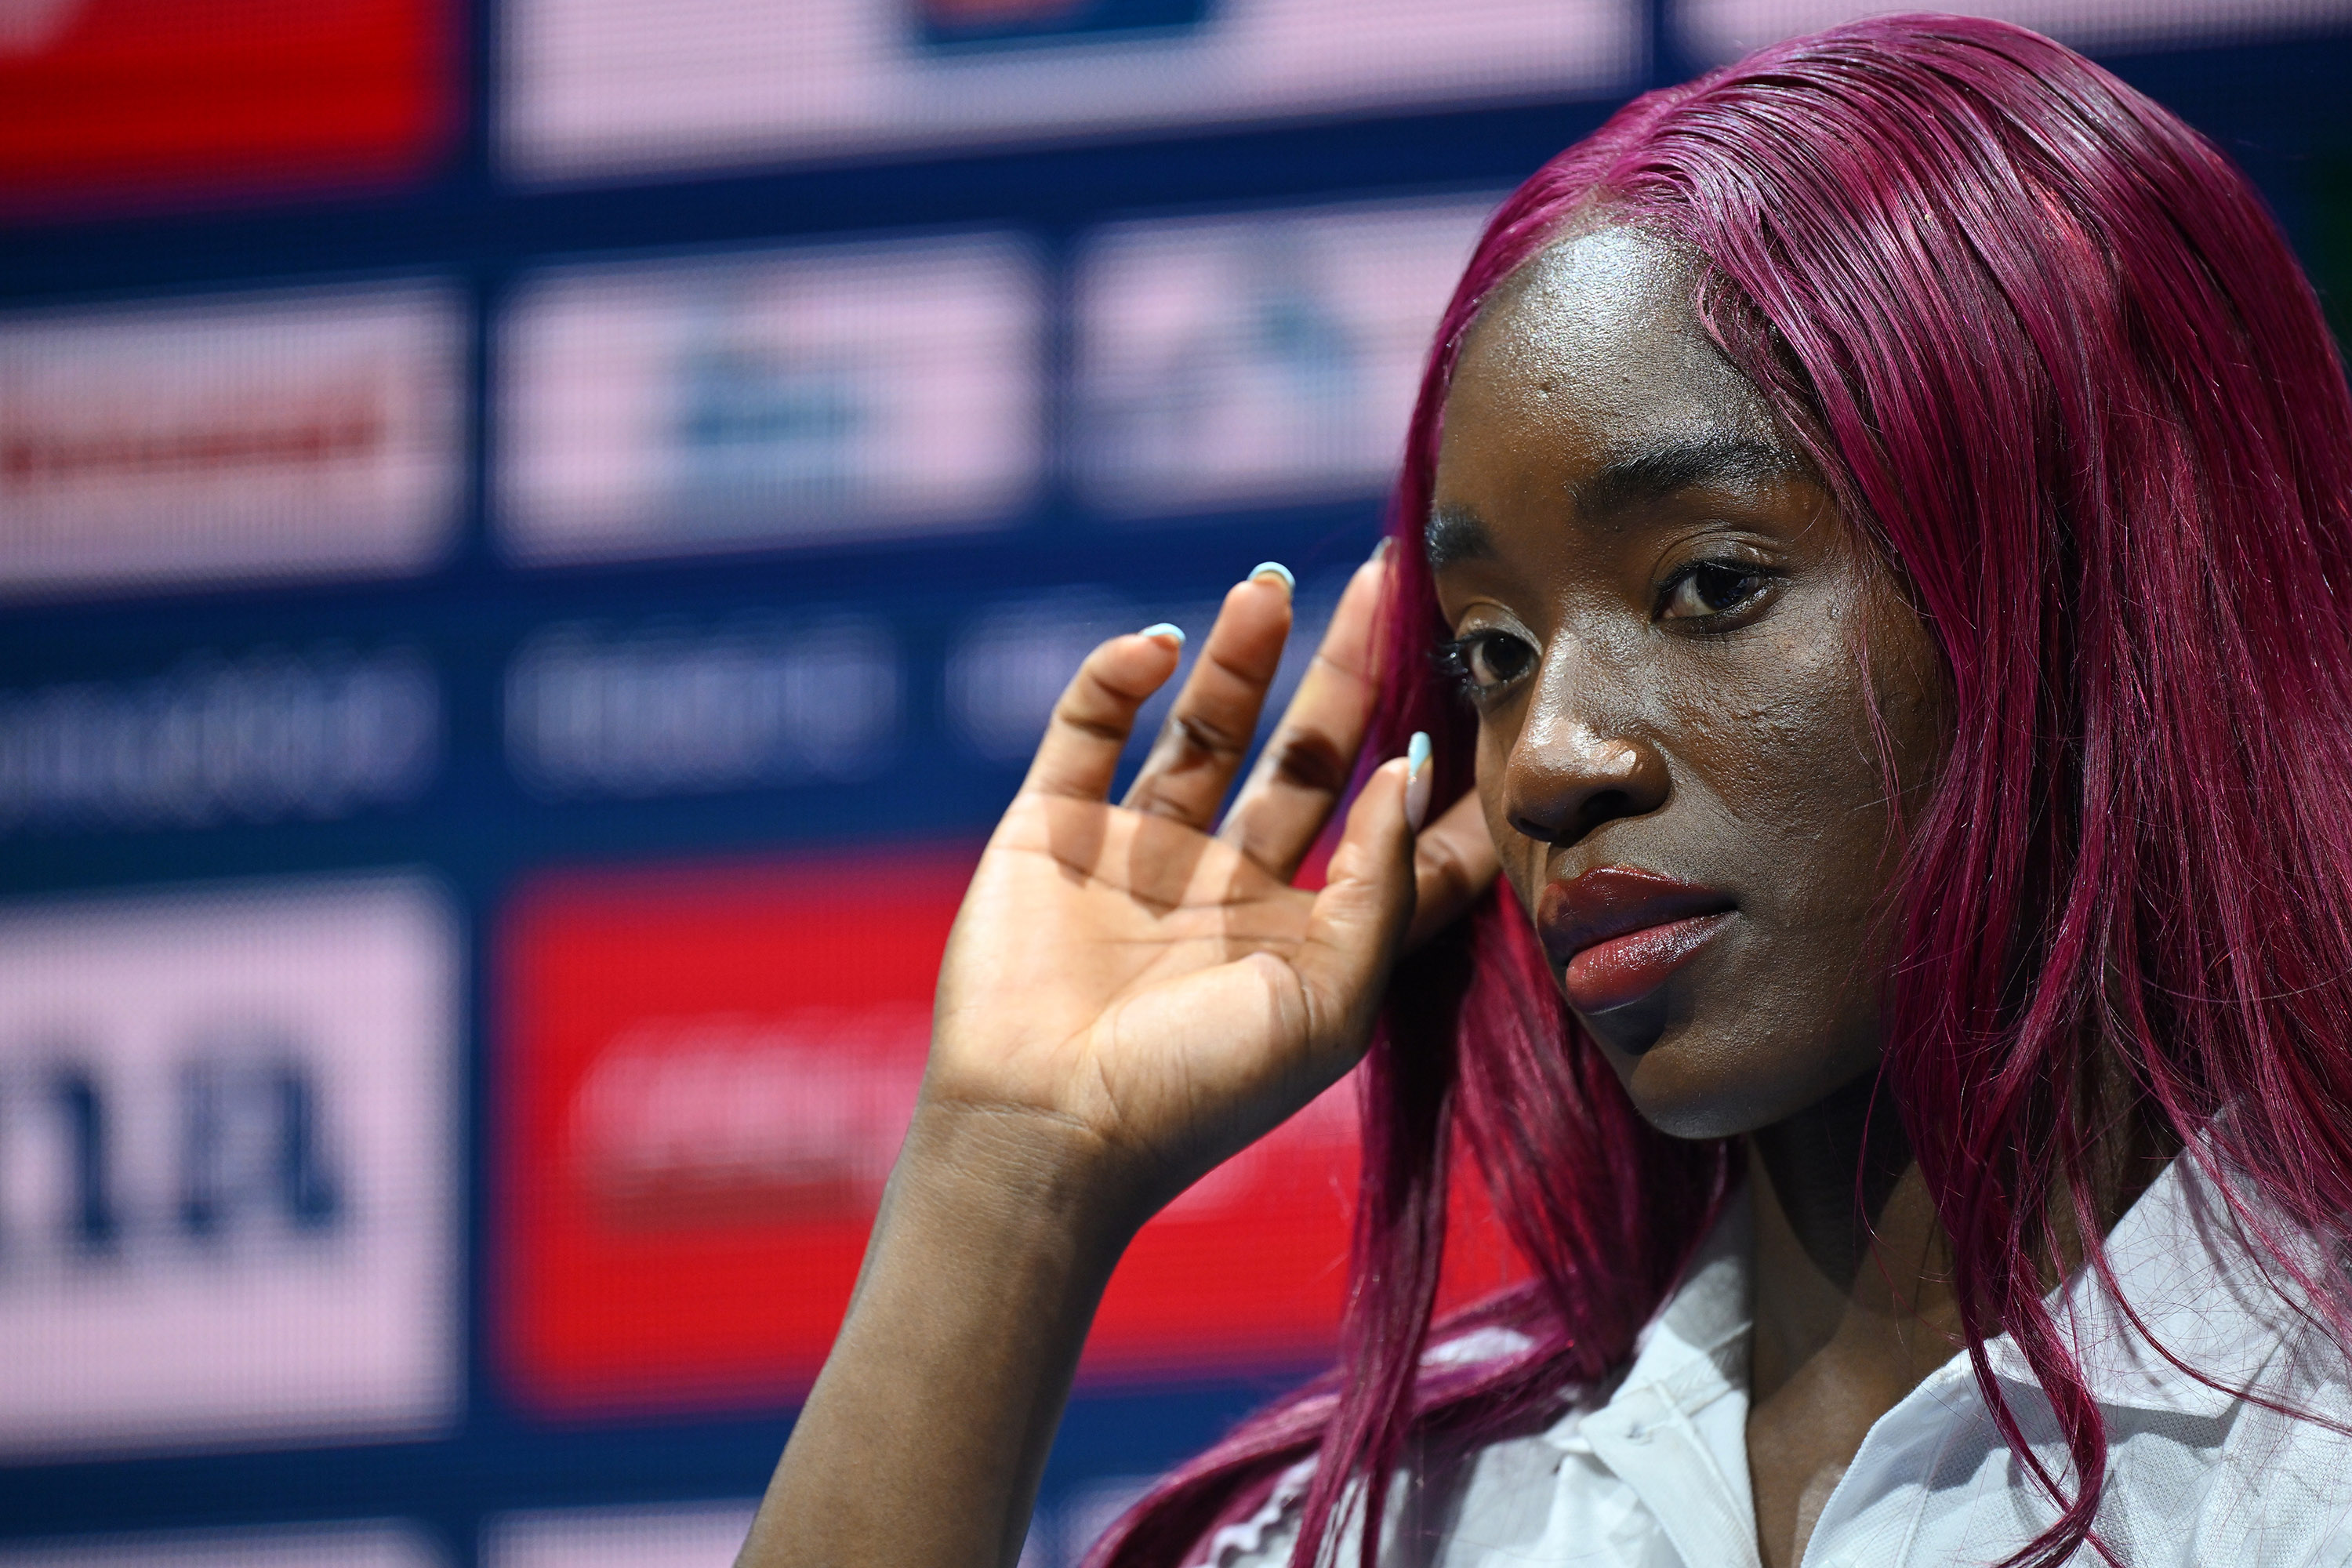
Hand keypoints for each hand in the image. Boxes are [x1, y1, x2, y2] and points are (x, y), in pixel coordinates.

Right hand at [923, 552, 1500, 1233]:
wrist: (1043, 1133)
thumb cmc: (1200, 1092)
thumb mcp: (1330, 1002)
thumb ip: (1383, 883)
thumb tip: (1416, 762)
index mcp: (1308, 938)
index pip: (1396, 838)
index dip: (1443, 771)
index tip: (1492, 688)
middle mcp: (1231, 888)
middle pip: (1310, 756)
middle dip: (1353, 672)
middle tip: (1392, 581)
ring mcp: (1139, 853)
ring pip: (1207, 729)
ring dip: (1241, 656)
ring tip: (1272, 584)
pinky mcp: (1050, 829)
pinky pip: (1087, 729)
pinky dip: (1116, 677)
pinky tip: (1159, 645)